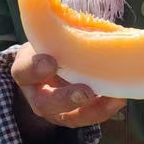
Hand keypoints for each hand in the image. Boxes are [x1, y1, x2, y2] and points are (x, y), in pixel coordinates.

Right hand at [11, 43, 125, 133]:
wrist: (50, 65)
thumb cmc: (51, 46)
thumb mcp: (50, 36)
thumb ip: (63, 32)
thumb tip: (94, 24)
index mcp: (26, 70)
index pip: (24, 71)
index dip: (35, 68)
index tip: (50, 61)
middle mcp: (36, 95)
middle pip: (45, 104)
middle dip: (67, 98)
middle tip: (85, 92)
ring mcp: (55, 110)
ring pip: (70, 118)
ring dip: (93, 109)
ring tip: (113, 97)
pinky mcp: (73, 116)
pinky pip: (89, 118)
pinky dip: (106, 109)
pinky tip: (119, 98)